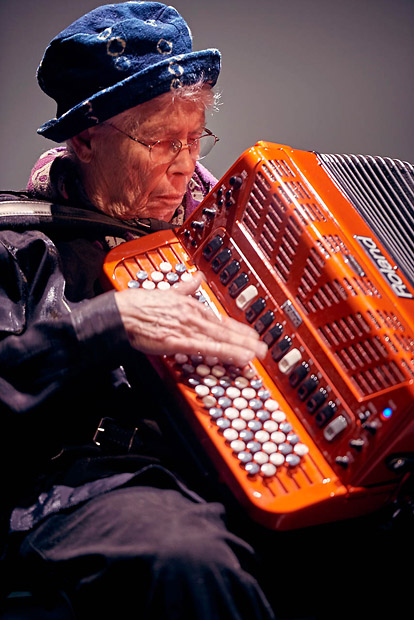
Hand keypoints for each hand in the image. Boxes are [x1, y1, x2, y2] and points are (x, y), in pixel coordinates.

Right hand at [115, 272, 267, 366]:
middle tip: (263, 349)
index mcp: (191, 305)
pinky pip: (207, 348)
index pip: (220, 319)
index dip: (238, 328)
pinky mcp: (178, 341)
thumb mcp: (168, 290)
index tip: (251, 335)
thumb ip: (185, 286)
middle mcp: (193, 316)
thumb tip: (196, 277)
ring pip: (220, 339)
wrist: (121, 312)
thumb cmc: (139, 304)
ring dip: (241, 348)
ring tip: (256, 355)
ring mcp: (187, 328)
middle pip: (225, 330)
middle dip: (245, 340)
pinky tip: (237, 358)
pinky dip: (225, 352)